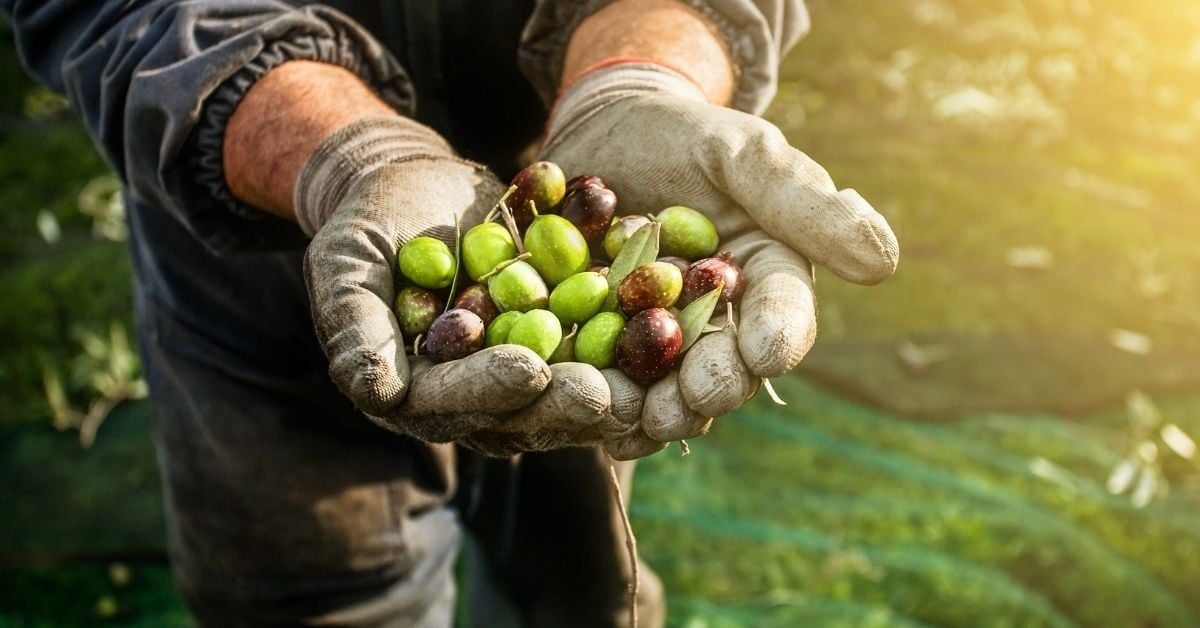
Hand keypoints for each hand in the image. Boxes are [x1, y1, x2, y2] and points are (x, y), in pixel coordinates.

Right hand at [300, 116, 635, 455]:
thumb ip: (355, 325)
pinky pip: (603, 347)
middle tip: (607, 392)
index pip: (453, 401)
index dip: (489, 389)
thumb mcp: (347, 262)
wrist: (417, 185)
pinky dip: (637, 341)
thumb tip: (374, 390)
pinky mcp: (564, 342)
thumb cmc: (369, 221)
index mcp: (416, 391)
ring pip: (573, 390)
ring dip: (615, 386)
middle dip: (565, 402)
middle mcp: (475, 395)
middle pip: (524, 410)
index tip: (527, 370)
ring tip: (653, 377)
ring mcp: (525, 371)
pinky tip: (676, 331)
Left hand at [540, 62, 899, 449]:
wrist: (604, 133)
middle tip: (696, 400)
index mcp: (766, 278)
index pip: (784, 314)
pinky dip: (599, 400)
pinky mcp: (603, 344)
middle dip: (714, 388)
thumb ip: (801, 202)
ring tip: (639, 420)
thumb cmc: (684, 134)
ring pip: (666, 388)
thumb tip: (883, 262)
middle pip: (726, 367)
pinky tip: (588, 416)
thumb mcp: (742, 152)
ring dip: (656, 410)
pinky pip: (606, 381)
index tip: (765, 354)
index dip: (778, 336)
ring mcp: (659, 340)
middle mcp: (720, 322)